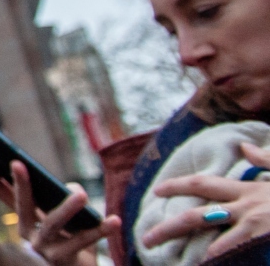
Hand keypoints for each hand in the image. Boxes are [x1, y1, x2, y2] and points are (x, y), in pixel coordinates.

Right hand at [0, 152, 119, 265]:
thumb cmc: (68, 237)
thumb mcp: (61, 212)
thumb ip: (62, 195)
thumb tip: (73, 189)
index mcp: (21, 216)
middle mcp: (26, 232)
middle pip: (20, 206)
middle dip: (19, 184)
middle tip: (17, 163)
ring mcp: (43, 247)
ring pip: (52, 224)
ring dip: (67, 208)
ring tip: (82, 193)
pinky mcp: (64, 259)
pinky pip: (83, 242)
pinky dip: (100, 230)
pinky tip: (113, 221)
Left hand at [142, 142, 269, 258]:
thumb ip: (267, 160)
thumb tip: (246, 149)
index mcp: (249, 189)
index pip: (203, 184)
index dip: (177, 185)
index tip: (157, 190)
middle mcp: (246, 205)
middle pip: (195, 215)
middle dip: (167, 227)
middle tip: (145, 239)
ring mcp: (255, 225)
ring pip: (212, 240)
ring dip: (194, 252)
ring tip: (173, 260)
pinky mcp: (263, 239)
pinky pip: (234, 253)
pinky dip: (220, 259)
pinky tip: (206, 265)